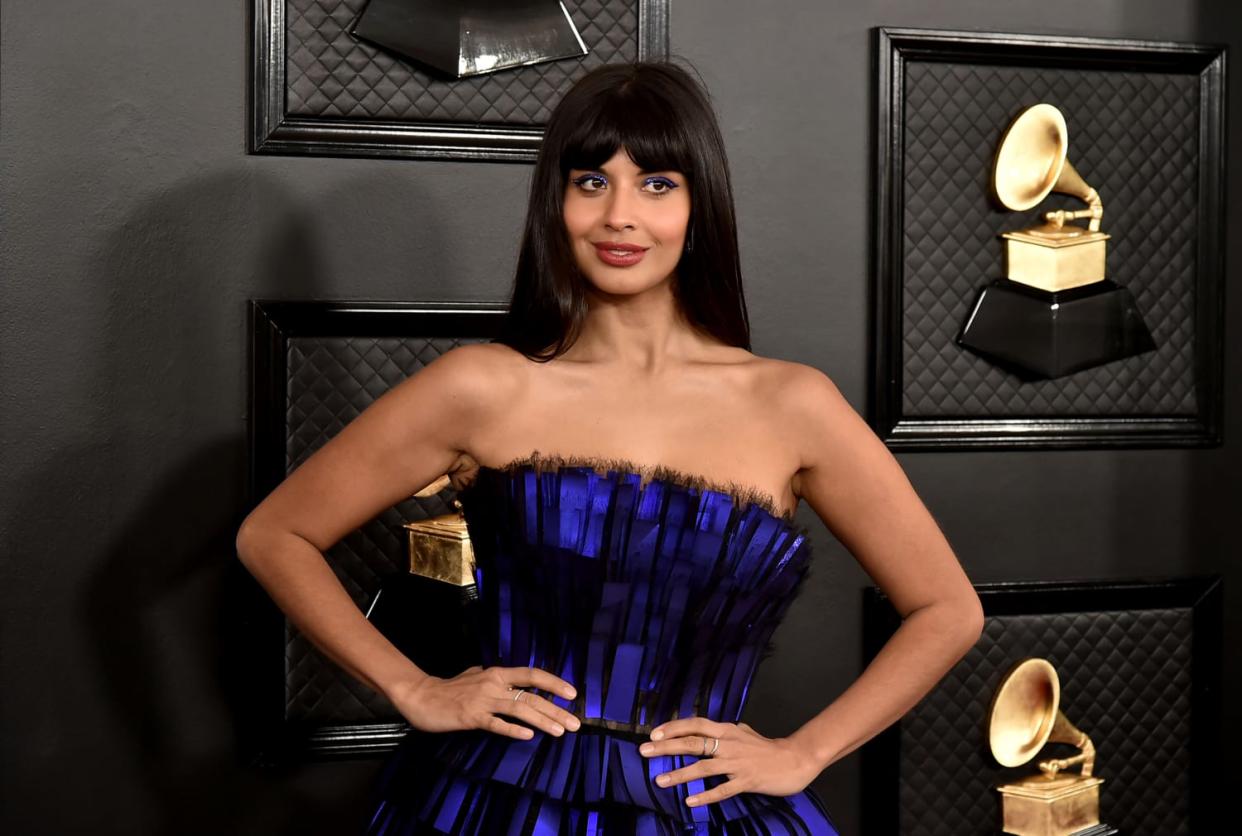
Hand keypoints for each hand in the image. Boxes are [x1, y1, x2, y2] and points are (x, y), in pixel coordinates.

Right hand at [389, 664, 581, 739]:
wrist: (421, 696)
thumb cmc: (449, 688)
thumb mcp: (474, 675)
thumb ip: (492, 677)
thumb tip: (507, 679)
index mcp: (497, 673)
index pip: (532, 675)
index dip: (554, 683)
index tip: (573, 694)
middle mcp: (494, 684)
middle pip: (532, 696)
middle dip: (556, 710)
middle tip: (575, 723)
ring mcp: (483, 701)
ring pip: (520, 709)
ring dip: (543, 721)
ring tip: (560, 732)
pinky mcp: (471, 717)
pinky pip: (496, 724)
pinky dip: (512, 729)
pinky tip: (528, 736)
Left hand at [638, 718, 821, 807]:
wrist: (795, 760)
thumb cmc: (768, 748)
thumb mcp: (745, 732)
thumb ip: (728, 731)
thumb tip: (714, 729)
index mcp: (727, 730)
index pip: (695, 724)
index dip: (674, 727)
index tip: (654, 733)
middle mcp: (729, 744)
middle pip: (693, 743)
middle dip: (666, 747)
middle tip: (644, 751)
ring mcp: (737, 763)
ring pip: (703, 767)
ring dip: (680, 774)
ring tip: (660, 780)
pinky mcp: (746, 781)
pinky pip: (722, 790)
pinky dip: (706, 795)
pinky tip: (690, 800)